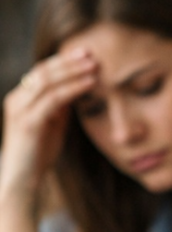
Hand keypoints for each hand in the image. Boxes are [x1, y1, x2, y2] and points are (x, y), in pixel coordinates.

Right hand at [1, 49, 95, 199]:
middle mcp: (17, 100)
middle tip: (92, 52)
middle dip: (69, 60)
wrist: (24, 179)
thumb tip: (78, 87)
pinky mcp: (28, 123)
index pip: (41, 70)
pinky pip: (53, 100)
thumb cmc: (39, 152)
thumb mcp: (53, 123)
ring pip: (47, 81)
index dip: (63, 60)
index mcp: (21, 98)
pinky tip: (90, 84)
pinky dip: (74, 89)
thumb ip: (61, 105)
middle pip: (43, 71)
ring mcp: (20, 111)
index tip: (85, 52)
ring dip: (74, 71)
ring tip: (95, 66)